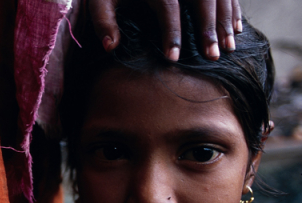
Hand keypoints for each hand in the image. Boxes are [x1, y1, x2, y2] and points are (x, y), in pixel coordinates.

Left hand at [88, 0, 241, 60]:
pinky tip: (236, 28)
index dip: (171, 33)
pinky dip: (233, 8)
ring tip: (229, 48)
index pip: (168, 6)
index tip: (173, 58)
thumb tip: (111, 47)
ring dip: (226, 20)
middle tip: (212, 57)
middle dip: (209, 28)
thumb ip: (103, 20)